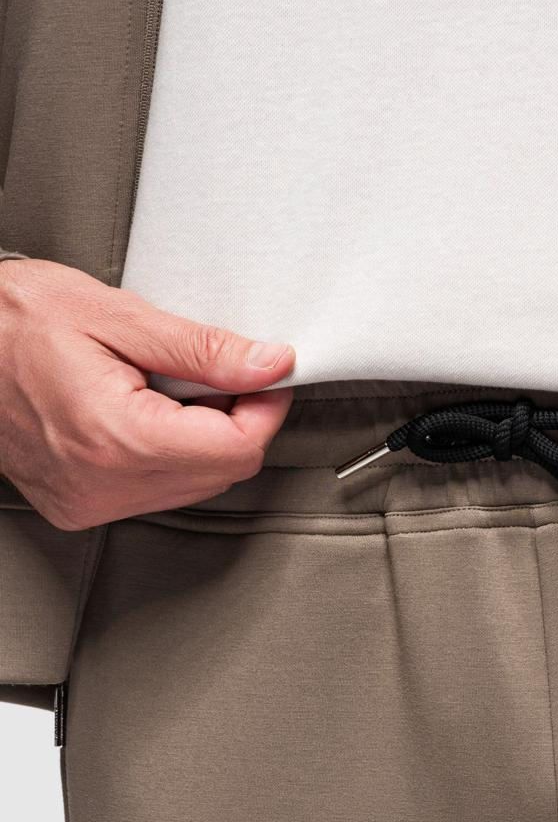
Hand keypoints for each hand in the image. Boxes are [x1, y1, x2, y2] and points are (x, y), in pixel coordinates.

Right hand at [0, 257, 293, 528]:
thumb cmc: (9, 321)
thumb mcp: (115, 315)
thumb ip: (202, 349)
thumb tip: (267, 365)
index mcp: (116, 438)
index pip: (238, 449)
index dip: (264, 406)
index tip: (265, 373)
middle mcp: (102, 485)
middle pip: (223, 472)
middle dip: (234, 420)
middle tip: (209, 371)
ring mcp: (87, 503)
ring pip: (194, 486)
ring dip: (200, 439)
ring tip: (159, 388)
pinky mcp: (78, 506)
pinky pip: (156, 491)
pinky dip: (167, 454)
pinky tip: (138, 413)